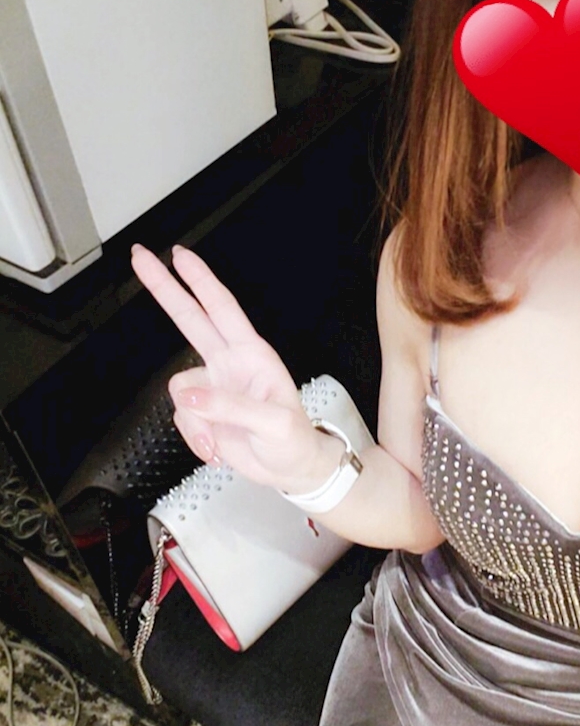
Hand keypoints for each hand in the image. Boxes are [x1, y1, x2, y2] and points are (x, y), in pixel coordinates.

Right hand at [130, 244, 323, 490]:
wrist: (289, 469)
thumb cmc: (293, 439)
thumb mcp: (273, 423)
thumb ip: (232, 407)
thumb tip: (192, 397)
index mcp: (253, 354)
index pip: (222, 309)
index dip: (200, 281)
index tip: (179, 256)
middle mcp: (229, 364)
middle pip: (189, 318)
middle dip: (164, 288)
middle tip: (141, 258)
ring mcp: (213, 387)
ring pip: (180, 389)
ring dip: (195, 421)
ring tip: (219, 442)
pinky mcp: (202, 412)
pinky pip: (181, 418)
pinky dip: (195, 438)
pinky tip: (216, 449)